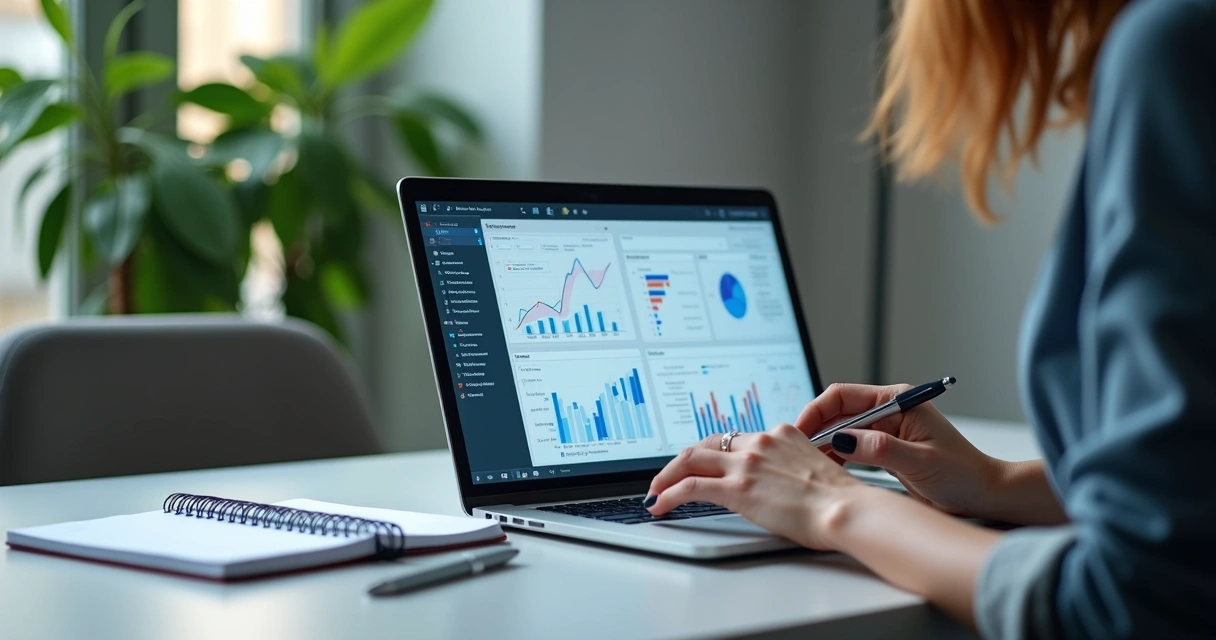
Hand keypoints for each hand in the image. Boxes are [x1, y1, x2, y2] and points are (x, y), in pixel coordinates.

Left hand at [645, 424, 878, 549]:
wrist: (847, 510)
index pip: (734, 440)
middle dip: (681, 461)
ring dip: (666, 476)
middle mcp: (760, 442)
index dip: (711, 454)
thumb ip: (788, 470)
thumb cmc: (839, 501)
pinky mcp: (736, 487)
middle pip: (706, 445)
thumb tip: (777, 487)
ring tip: (655, 491)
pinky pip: (689, 487)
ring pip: (690, 460)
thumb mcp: (812, 471)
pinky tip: (660, 504)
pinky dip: (668, 494)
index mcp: (780, 435)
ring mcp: (746, 463)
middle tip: (667, 476)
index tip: (701, 464)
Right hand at [797, 383, 1002, 517]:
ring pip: (840, 431)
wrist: (984, 495)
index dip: (816, 412)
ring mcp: (885, 430)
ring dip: (823, 446)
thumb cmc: (963, 475)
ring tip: (808, 466)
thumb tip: (842, 441)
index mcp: (897, 401)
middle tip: (797, 453)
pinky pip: (849, 448)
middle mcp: (888, 411)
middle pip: (837, 412)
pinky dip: (835, 459)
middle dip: (814, 430)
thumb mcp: (920, 462)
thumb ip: (880, 449)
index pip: (843, 396)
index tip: (800, 432)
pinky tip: (827, 473)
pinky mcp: (883, 449)